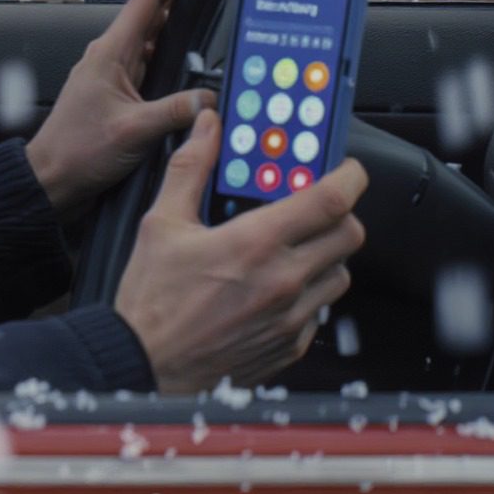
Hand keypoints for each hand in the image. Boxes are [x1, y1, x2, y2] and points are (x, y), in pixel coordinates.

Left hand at [24, 0, 208, 218]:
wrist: (51, 178)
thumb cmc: (78, 150)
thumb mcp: (134, 131)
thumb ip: (175, 111)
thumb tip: (211, 98)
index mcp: (111, 51)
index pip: (146, 0)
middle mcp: (111, 56)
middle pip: (153, 18)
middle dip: (182, 2)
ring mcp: (113, 74)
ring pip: (152, 44)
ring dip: (177, 36)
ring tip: (209, 29)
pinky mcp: (117, 94)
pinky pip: (148, 69)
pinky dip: (170, 65)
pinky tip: (188, 75)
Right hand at [115, 111, 366, 393]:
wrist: (145, 368)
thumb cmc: (151, 301)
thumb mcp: (162, 222)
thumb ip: (191, 167)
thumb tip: (207, 126)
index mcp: (255, 243)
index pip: (329, 201)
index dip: (349, 177)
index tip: (346, 168)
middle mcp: (283, 282)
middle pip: (349, 236)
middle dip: (340, 212)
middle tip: (316, 203)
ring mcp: (291, 319)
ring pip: (340, 273)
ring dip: (327, 253)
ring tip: (294, 244)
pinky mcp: (290, 347)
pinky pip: (321, 310)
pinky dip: (310, 292)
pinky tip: (277, 285)